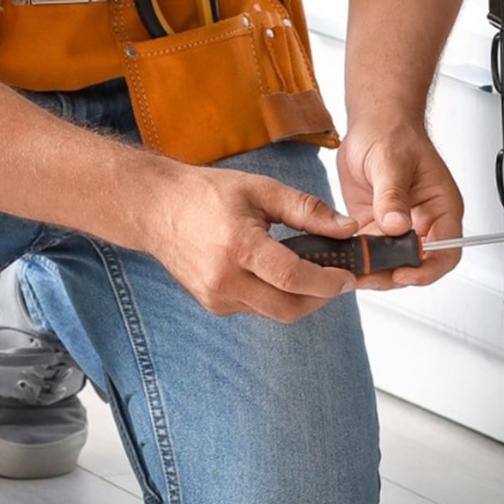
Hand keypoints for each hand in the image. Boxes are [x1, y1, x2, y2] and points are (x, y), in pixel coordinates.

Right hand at [138, 165, 361, 321]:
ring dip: (299, 299)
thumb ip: (308, 211)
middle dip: (321, 298)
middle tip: (336, 279)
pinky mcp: (213, 305)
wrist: (156, 209)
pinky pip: (256, 309)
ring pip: (274, 313)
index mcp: (239, 247)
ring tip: (311, 274)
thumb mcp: (262, 190)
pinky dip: (275, 297)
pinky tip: (278, 276)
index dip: (328, 282)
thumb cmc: (204, 194)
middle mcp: (224, 280)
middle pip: (289, 309)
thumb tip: (346, 228)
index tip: (347, 276)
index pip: (294, 279)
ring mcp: (216, 297)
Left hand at [335, 123, 465, 290]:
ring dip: (374, 271)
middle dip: (394, 275)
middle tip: (370, 275)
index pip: (446, 251)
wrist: (374, 125)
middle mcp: (423, 222)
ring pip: (392, 264)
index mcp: (441, 207)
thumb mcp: (391, 162)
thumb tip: (395, 226)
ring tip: (353, 271)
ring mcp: (399, 228)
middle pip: (418, 265)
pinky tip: (344, 260)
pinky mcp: (376, 228)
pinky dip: (359, 261)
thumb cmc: (394, 134)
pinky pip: (371, 253)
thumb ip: (392, 196)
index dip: (428, 269)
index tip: (404, 273)